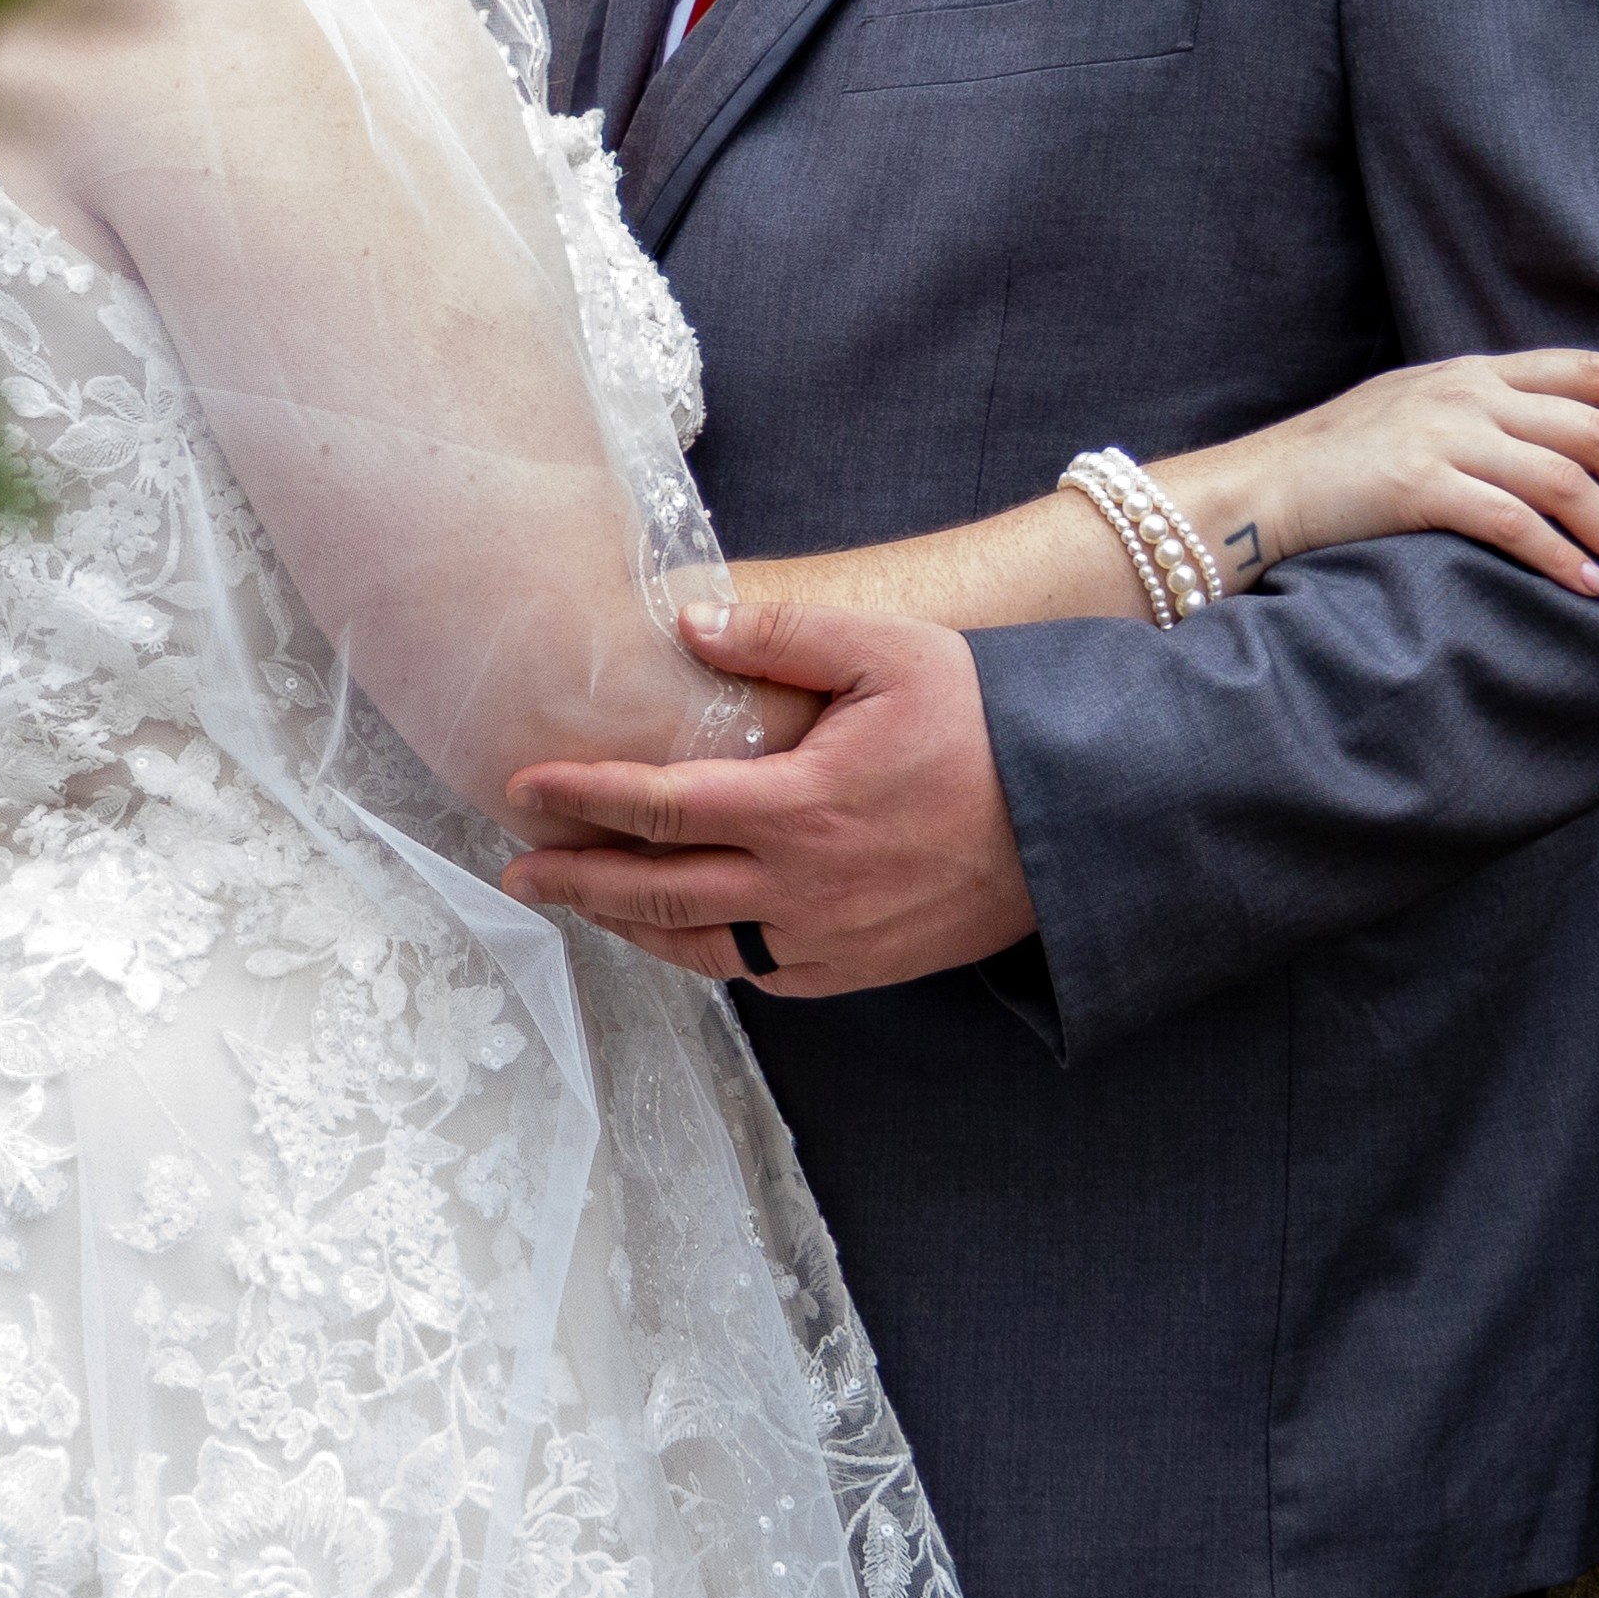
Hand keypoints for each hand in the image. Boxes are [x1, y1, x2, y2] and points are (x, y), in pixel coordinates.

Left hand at [498, 597, 1038, 994]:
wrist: (1079, 817)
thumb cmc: (986, 723)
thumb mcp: (889, 650)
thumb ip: (782, 633)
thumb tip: (688, 624)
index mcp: (800, 806)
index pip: (659, 805)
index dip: (583, 797)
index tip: (526, 787)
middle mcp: (804, 887)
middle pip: (657, 893)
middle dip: (576, 880)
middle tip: (519, 870)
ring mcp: (831, 939)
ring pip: (700, 947)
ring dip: (629, 927)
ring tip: (581, 903)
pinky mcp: (858, 968)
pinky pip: (760, 972)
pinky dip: (704, 955)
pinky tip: (678, 934)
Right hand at [1151, 348, 1598, 598]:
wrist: (1254, 490)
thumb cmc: (1337, 467)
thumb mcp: (1417, 417)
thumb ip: (1486, 421)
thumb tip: (1564, 455)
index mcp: (1473, 371)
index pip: (1591, 371)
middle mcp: (1466, 393)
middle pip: (1596, 428)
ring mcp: (1441, 436)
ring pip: (1567, 480)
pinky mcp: (1416, 486)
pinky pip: (1512, 521)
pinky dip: (1563, 555)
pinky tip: (1594, 587)